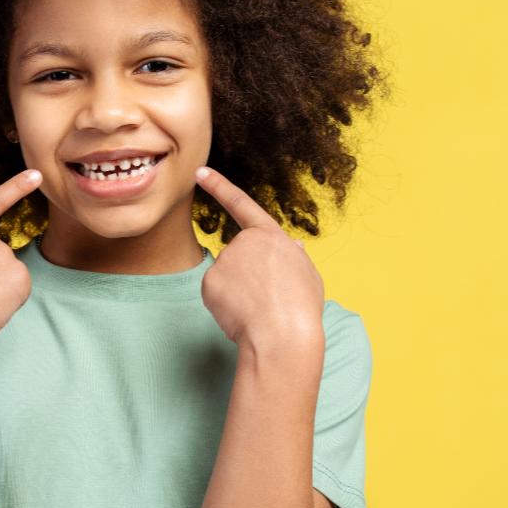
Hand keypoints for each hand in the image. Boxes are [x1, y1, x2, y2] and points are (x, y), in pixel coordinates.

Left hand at [194, 166, 325, 367]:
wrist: (282, 335)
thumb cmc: (301, 308)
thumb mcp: (307, 275)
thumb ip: (294, 257)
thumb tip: (291, 246)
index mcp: (270, 236)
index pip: (241, 204)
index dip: (219, 186)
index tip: (200, 172)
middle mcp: (243, 242)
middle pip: (239, 258)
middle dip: (248, 277)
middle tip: (268, 300)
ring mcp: (224, 261)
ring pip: (227, 278)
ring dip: (238, 292)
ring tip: (260, 309)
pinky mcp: (209, 282)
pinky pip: (215, 293)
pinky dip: (225, 305)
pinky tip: (242, 315)